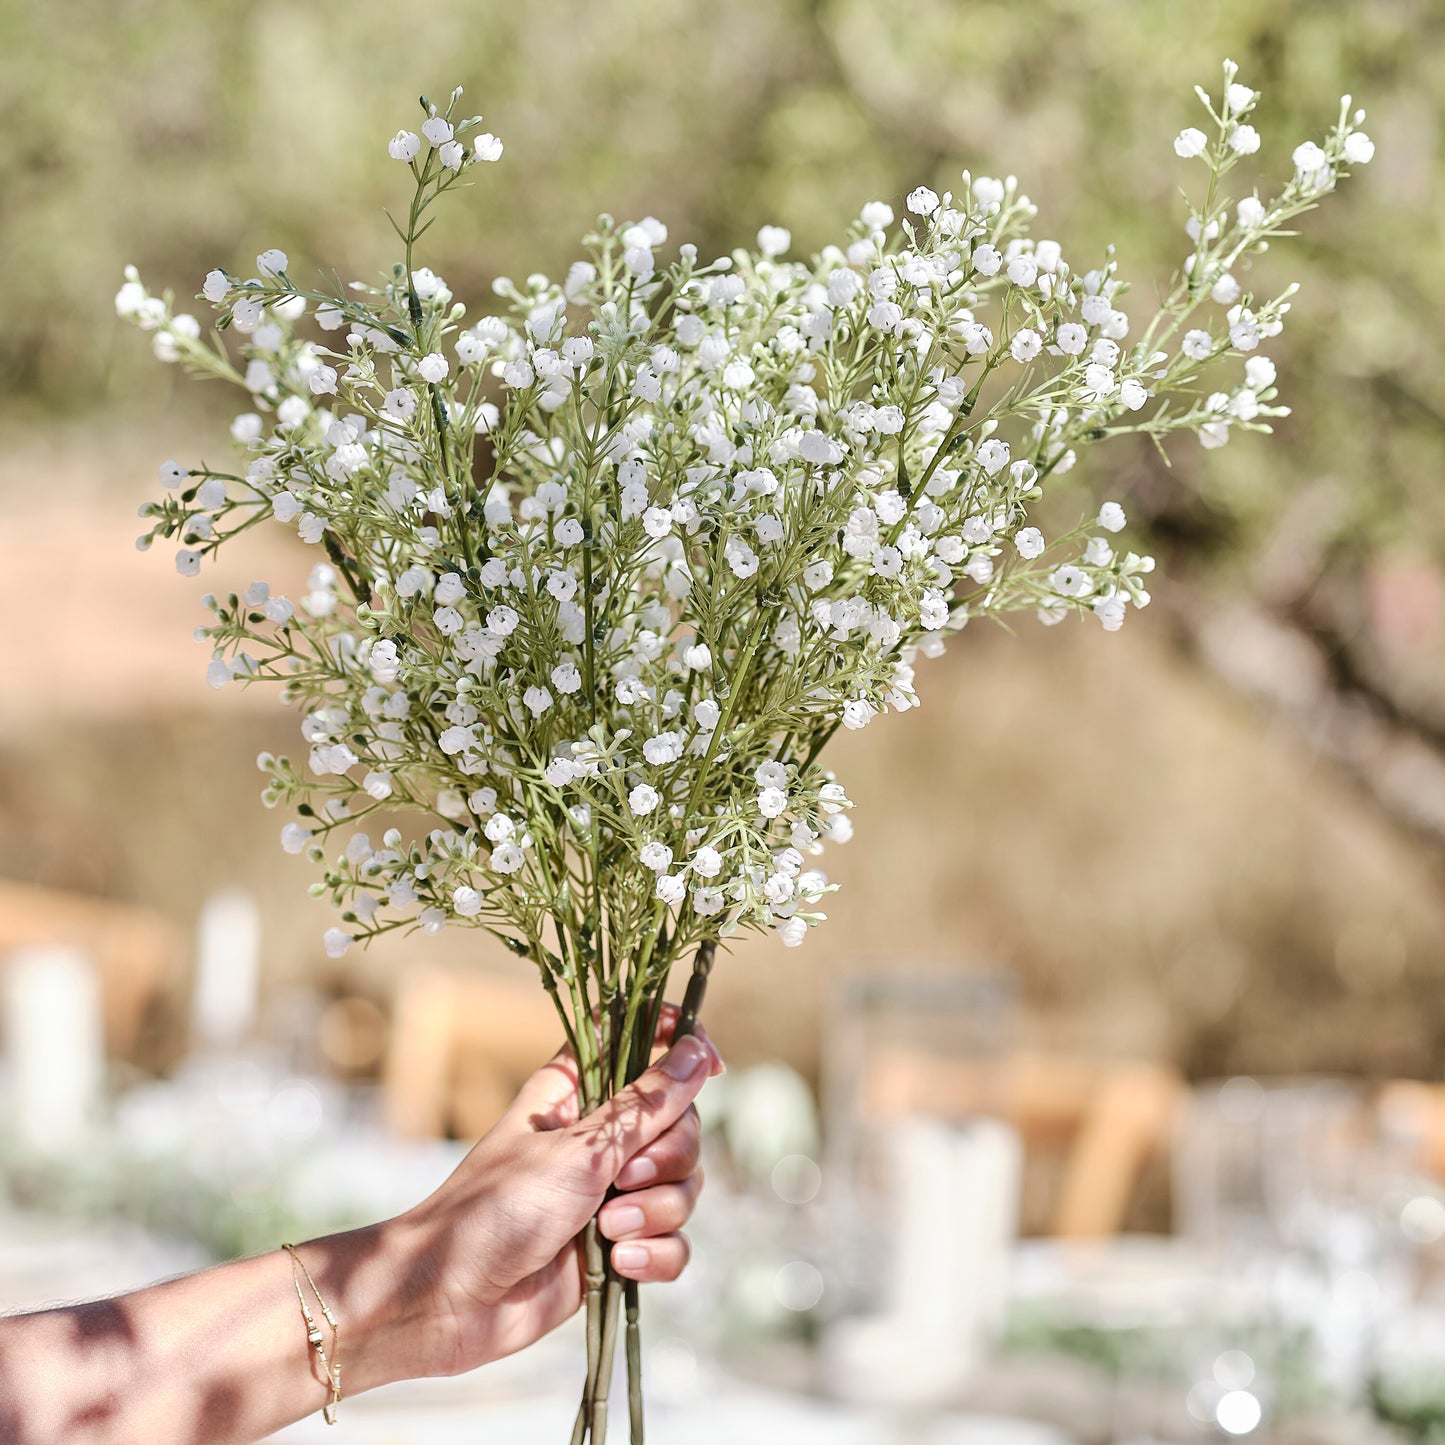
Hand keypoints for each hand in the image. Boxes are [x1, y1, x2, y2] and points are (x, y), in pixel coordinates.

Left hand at [393, 1006, 721, 1377]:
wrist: (448, 1302)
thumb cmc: (496, 1209)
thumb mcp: (579, 1149)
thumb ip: (647, 1104)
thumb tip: (698, 1052)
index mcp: (579, 1090)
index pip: (642, 1040)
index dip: (682, 1044)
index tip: (712, 1066)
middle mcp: (599, 1135)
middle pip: (681, 1123)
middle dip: (668, 1157)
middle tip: (622, 1180)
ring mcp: (609, 1192)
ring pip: (682, 1185)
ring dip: (657, 1211)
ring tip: (608, 1232)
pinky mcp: (617, 1245)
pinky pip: (673, 1240)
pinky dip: (657, 1254)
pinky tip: (621, 1264)